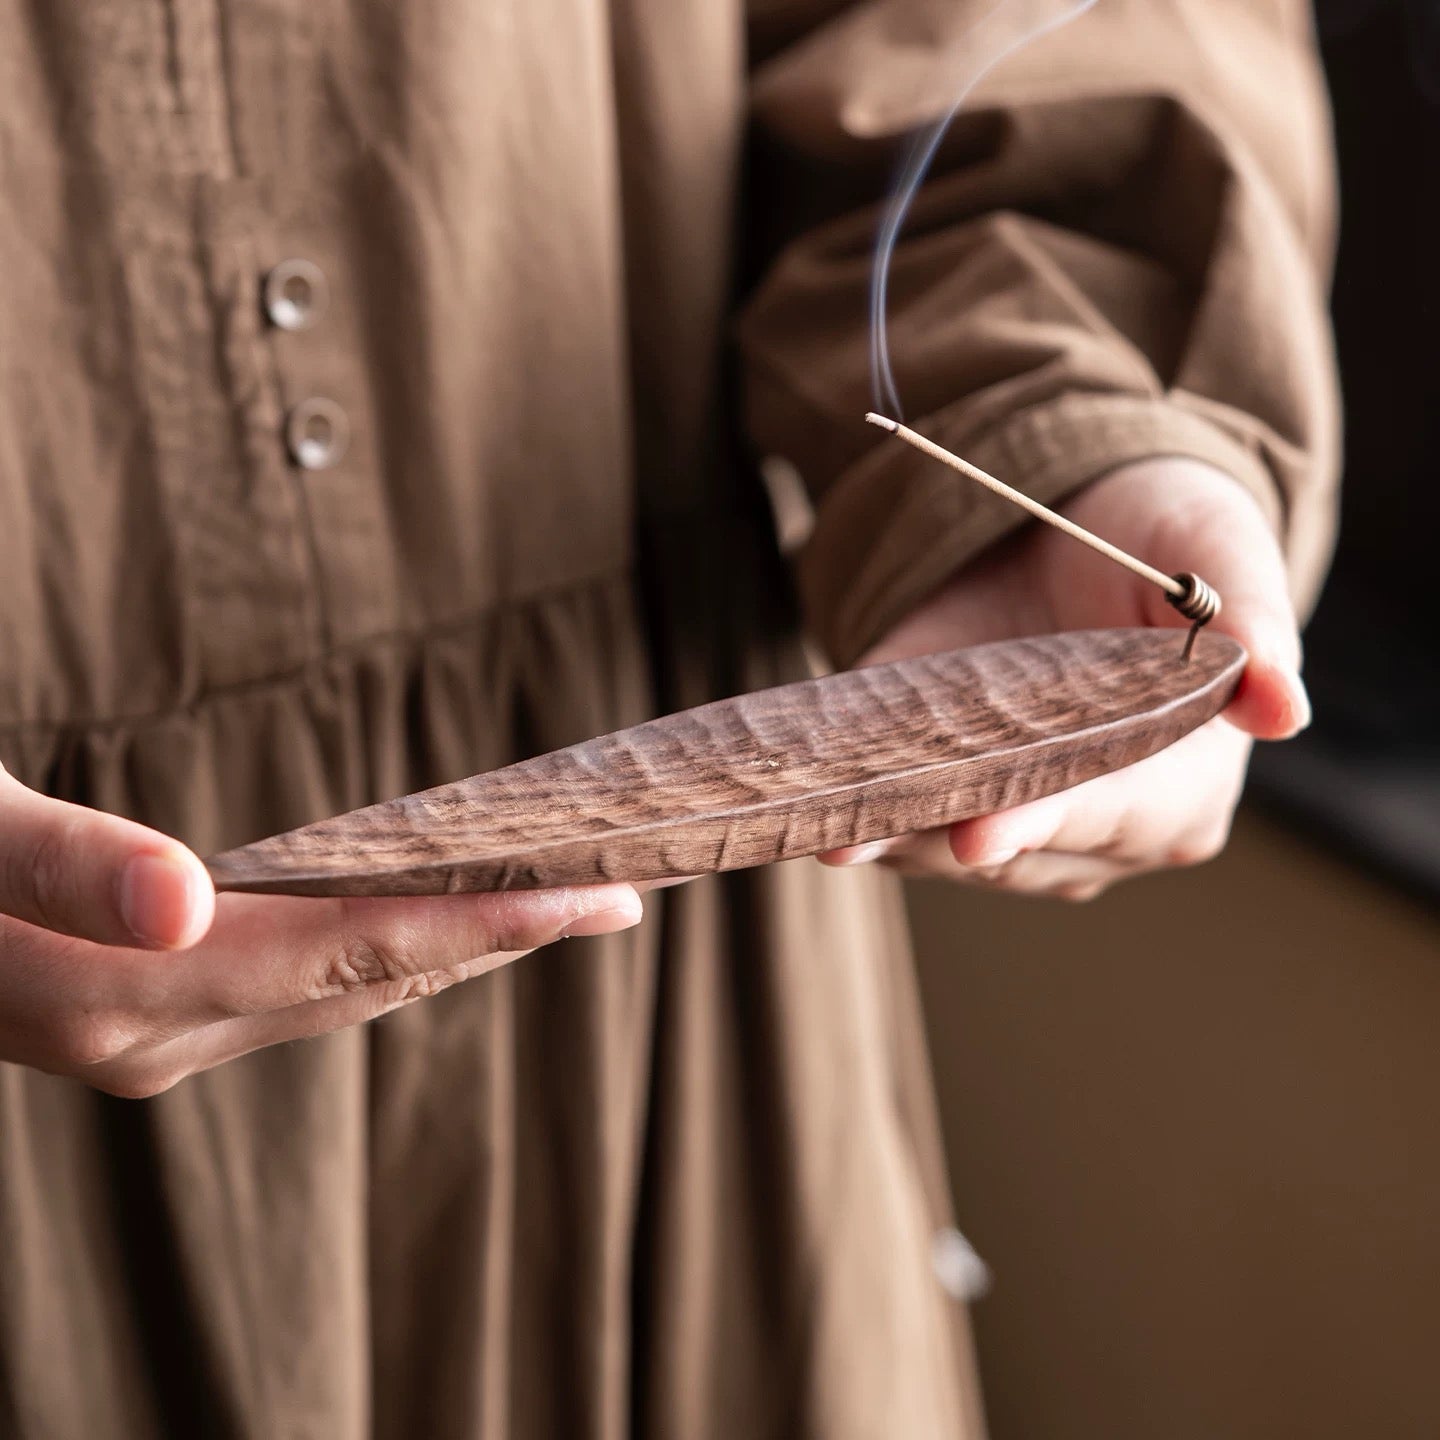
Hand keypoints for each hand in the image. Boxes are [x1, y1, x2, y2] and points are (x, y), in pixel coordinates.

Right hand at [0, 766, 642, 1094]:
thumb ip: (60, 866)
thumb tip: (183, 901)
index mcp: (124, 993)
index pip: (357, 954)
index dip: (487, 926)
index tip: (603, 897)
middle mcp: (153, 1035)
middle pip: (374, 983)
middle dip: (501, 940)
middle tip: (618, 891)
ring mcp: (150, 1037)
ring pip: (344, 994)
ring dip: (451, 948)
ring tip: (550, 902)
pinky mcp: (141, 1014)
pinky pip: (301, 987)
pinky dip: (380, 948)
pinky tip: (423, 916)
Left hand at [818, 457, 1310, 900]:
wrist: (1075, 520)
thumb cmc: (1164, 534)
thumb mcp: (1219, 550)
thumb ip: (1252, 628)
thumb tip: (1285, 708)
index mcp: (1177, 792)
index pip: (1105, 816)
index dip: (1041, 821)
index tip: (979, 834)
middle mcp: (1088, 829)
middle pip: (1007, 847)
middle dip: (938, 835)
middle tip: (865, 830)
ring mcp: (1002, 819)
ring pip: (934, 847)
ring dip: (880, 834)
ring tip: (823, 821)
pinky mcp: (930, 788)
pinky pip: (884, 814)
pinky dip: (847, 810)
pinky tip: (806, 807)